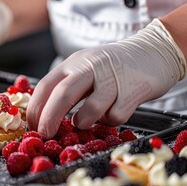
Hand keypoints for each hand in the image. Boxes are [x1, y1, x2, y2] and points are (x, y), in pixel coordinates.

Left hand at [27, 19, 186, 138]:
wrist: (154, 50)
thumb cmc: (113, 65)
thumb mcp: (85, 68)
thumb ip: (67, 86)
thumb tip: (44, 114)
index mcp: (74, 63)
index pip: (46, 85)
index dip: (35, 108)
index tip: (32, 126)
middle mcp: (90, 67)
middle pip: (62, 95)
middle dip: (49, 118)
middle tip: (45, 134)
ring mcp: (113, 78)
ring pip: (90, 109)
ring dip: (83, 122)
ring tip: (84, 121)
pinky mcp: (134, 89)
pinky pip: (115, 116)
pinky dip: (110, 121)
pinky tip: (113, 112)